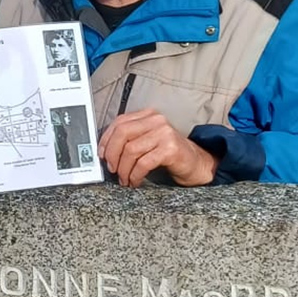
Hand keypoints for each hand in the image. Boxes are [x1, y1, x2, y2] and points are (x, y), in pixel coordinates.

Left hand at [97, 109, 217, 187]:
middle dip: (112, 154)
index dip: (106, 139)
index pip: (119, 122)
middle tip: (112, 169)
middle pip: (123, 133)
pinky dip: (135, 175)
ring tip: (125, 179)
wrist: (196, 163)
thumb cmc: (168, 154)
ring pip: (131, 150)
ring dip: (124, 169)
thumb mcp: (147, 141)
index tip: (101, 155)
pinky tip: (135, 181)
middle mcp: (156, 120)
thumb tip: (105, 151)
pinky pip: (143, 163)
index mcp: (148, 115)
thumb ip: (130, 139)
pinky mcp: (170, 149)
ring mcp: (164, 133)